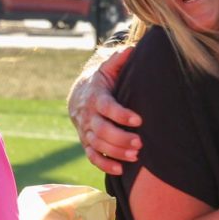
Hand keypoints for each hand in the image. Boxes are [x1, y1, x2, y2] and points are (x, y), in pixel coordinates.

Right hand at [68, 46, 141, 174]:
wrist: (79, 96)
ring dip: (116, 151)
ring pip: (98, 144)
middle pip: (102, 130)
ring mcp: (86, 131)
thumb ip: (118, 61)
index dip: (122, 114)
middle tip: (140, 143)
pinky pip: (92, 156)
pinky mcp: (86, 142)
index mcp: (96, 97)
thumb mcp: (107, 69)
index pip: (107, 107)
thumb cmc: (101, 82)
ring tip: (136, 155)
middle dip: (121, 138)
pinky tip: (120, 170)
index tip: (139, 119)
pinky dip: (104, 164)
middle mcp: (89, 116)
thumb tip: (131, 49)